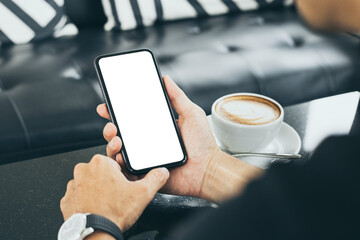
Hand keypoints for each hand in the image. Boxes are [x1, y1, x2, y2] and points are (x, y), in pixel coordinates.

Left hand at [60, 154, 168, 231]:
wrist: (95, 233)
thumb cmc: (114, 212)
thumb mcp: (143, 193)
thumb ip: (155, 178)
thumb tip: (161, 172)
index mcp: (101, 163)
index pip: (114, 163)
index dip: (121, 175)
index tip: (123, 186)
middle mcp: (83, 170)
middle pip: (101, 172)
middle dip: (108, 181)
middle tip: (116, 196)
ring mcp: (73, 185)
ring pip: (89, 183)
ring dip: (96, 190)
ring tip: (106, 203)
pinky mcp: (66, 199)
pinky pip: (79, 196)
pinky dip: (86, 201)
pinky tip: (96, 208)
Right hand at [97, 76, 221, 197]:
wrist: (208, 169)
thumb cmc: (202, 143)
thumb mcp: (190, 114)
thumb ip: (177, 96)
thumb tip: (166, 78)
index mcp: (155, 129)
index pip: (131, 120)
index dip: (117, 113)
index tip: (107, 106)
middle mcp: (147, 143)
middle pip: (121, 136)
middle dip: (110, 129)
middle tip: (111, 125)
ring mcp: (146, 160)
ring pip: (120, 153)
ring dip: (112, 146)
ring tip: (117, 140)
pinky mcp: (146, 174)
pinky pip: (127, 172)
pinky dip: (120, 166)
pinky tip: (121, 159)